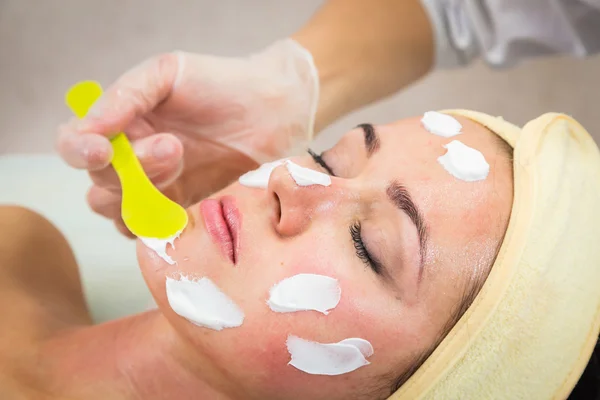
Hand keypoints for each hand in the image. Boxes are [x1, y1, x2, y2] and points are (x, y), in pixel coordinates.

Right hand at [56, 39, 317, 236]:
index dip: (79, 151)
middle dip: (132, 169)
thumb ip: (124, 97)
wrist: (273, 111)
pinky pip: (150, 230)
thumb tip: (88, 127)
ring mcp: (155, 188)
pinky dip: (157, 222)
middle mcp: (130, 159)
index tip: (102, 151)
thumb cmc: (220, 84)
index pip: (74, 144)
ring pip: (119, 211)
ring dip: (145, 193)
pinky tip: (183, 201)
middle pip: (99, 183)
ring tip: (183, 160)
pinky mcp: (180, 210)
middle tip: (173, 147)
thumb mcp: (167, 74)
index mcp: (118, 123)